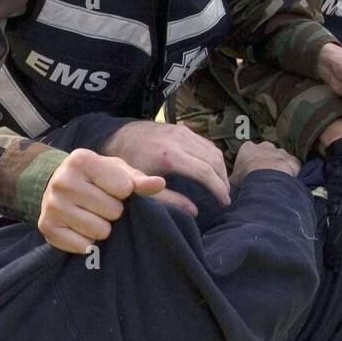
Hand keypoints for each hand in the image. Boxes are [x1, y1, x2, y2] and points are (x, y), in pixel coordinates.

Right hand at [39, 148, 175, 252]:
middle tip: (100, 204)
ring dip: (101, 227)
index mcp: (81, 159)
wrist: (58, 185)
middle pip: (112, 211)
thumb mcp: (117, 171)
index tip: (111, 188)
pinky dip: (86, 241)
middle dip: (112, 211)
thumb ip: (138, 179)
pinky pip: (83, 246)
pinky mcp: (47, 226)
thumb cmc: (96, 177)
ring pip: (99, 231)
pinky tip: (79, 228)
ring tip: (90, 215)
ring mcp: (52, 204)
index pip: (123, 188)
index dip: (123, 192)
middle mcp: (62, 180)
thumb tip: (159, 184)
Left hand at [102, 120, 231, 206]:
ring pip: (212, 150)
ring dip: (221, 168)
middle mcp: (179, 140)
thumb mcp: (142, 185)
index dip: (218, 188)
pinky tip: (212, 170)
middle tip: (225, 197)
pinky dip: (213, 157)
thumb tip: (194, 211)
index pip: (205, 172)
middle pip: (214, 159)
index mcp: (169, 156)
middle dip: (223, 180)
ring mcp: (182, 131)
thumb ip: (168, 199)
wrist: (116, 135)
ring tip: (221, 186)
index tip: (224, 203)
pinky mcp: (182, 128)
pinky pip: (205, 143)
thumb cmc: (127, 163)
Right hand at [231, 141, 300, 186]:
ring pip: (280, 158)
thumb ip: (232, 178)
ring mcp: (280, 152)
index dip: (250, 162)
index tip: (250, 172)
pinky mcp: (292, 160)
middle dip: (265, 161)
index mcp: (248, 148)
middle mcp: (265, 146)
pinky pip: (292, 166)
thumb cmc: (247, 179)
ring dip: (279, 167)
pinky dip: (291, 173)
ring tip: (275, 181)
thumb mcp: (232, 180)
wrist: (267, 180)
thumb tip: (228, 185)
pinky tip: (287, 182)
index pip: (248, 152)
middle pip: (265, 152)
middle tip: (263, 176)